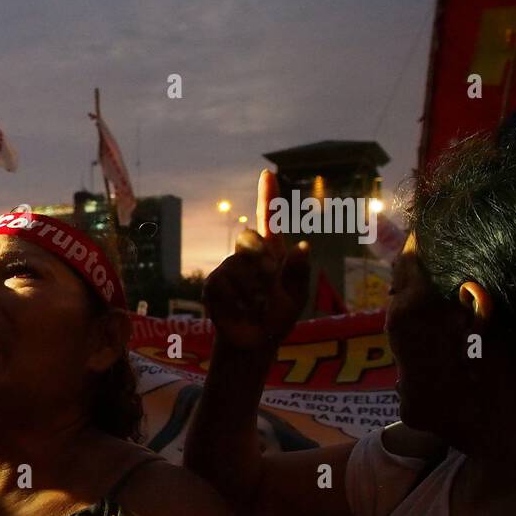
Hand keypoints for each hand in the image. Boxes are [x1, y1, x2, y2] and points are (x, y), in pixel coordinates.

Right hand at [204, 170, 310, 351]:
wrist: (252, 342)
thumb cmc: (277, 318)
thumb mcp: (296, 297)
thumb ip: (299, 273)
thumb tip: (303, 245)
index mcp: (272, 254)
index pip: (270, 219)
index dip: (269, 196)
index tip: (268, 173)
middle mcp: (247, 255)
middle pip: (250, 241)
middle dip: (262, 268)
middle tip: (269, 295)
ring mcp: (227, 268)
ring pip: (237, 267)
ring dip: (252, 292)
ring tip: (256, 308)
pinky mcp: (212, 284)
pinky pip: (223, 284)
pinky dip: (236, 301)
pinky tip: (239, 311)